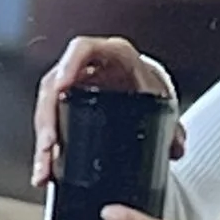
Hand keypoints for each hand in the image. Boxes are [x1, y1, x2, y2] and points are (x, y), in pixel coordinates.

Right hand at [31, 35, 185, 186]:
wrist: (143, 89)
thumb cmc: (148, 87)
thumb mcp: (159, 98)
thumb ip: (172, 125)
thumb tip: (176, 147)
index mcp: (112, 55)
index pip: (83, 49)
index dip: (69, 64)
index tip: (62, 87)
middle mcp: (85, 67)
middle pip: (55, 85)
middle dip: (48, 118)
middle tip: (50, 145)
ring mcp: (71, 85)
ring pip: (47, 109)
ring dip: (43, 140)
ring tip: (45, 169)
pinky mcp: (63, 105)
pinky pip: (50, 125)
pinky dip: (47, 149)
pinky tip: (46, 171)